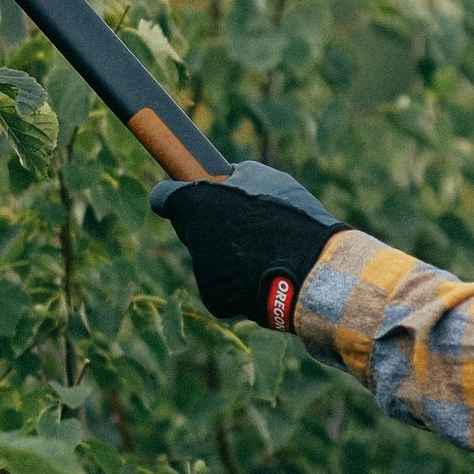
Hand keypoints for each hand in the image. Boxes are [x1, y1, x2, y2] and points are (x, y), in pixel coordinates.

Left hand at [149, 158, 343, 329]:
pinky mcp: (213, 298)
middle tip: (246, 226)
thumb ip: (240, 176)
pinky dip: (240, 282)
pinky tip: (264, 275)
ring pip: (212, 259)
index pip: (164, 197)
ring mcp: (200, 270)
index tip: (189, 198)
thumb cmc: (291, 219)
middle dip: (214, 227)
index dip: (178, 196)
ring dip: (232, 254)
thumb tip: (230, 175)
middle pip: (194, 230)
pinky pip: (224, 285)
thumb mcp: (270, 180)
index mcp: (195, 203)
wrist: (308, 270)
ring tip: (267, 252)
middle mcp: (190, 237)